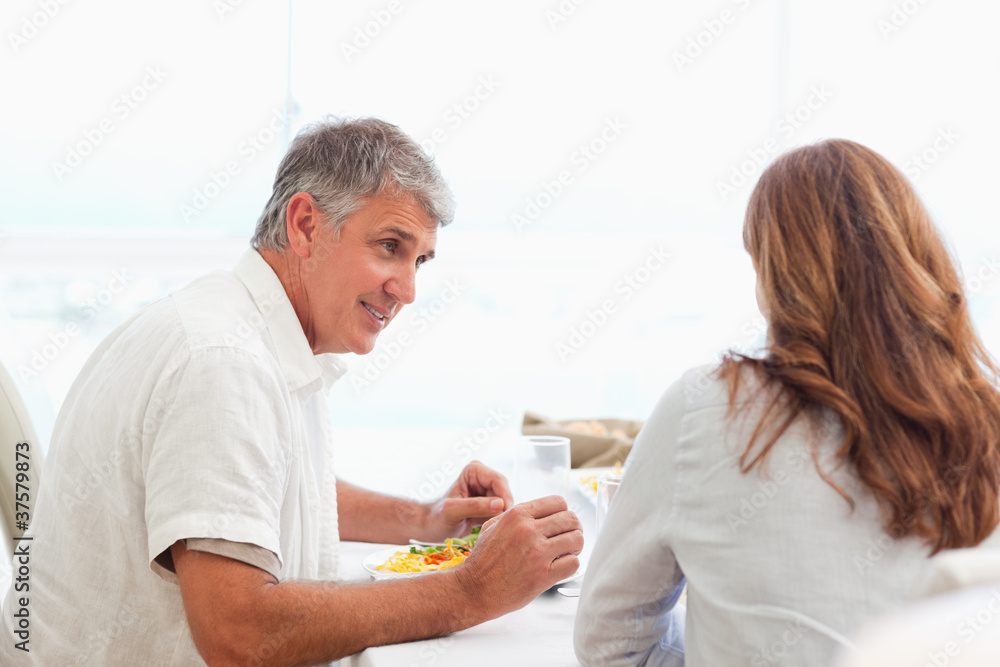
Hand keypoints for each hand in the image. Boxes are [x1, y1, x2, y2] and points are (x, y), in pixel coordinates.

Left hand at [420, 461, 513, 541]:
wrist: (430, 528)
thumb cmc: (436, 518)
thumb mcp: (452, 512)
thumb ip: (475, 506)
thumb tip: (500, 504)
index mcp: (474, 470)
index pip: (499, 481)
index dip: (504, 499)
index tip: (503, 517)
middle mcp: (483, 478)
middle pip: (505, 493)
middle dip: (503, 509)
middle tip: (496, 527)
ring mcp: (487, 491)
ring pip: (505, 504)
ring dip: (500, 517)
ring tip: (487, 529)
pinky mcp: (489, 505)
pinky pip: (501, 513)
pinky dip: (497, 522)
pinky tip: (486, 529)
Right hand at [454, 495, 582, 617]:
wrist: (474, 590)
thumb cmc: (482, 559)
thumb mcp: (492, 526)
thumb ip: (516, 515)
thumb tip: (540, 511)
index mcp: (517, 514)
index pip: (558, 502)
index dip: (563, 512)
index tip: (561, 523)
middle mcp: (529, 530)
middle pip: (571, 519)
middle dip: (574, 528)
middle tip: (568, 538)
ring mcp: (537, 553)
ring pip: (577, 538)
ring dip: (575, 546)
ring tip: (566, 552)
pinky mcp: (543, 575)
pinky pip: (574, 563)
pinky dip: (571, 564)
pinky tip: (560, 566)